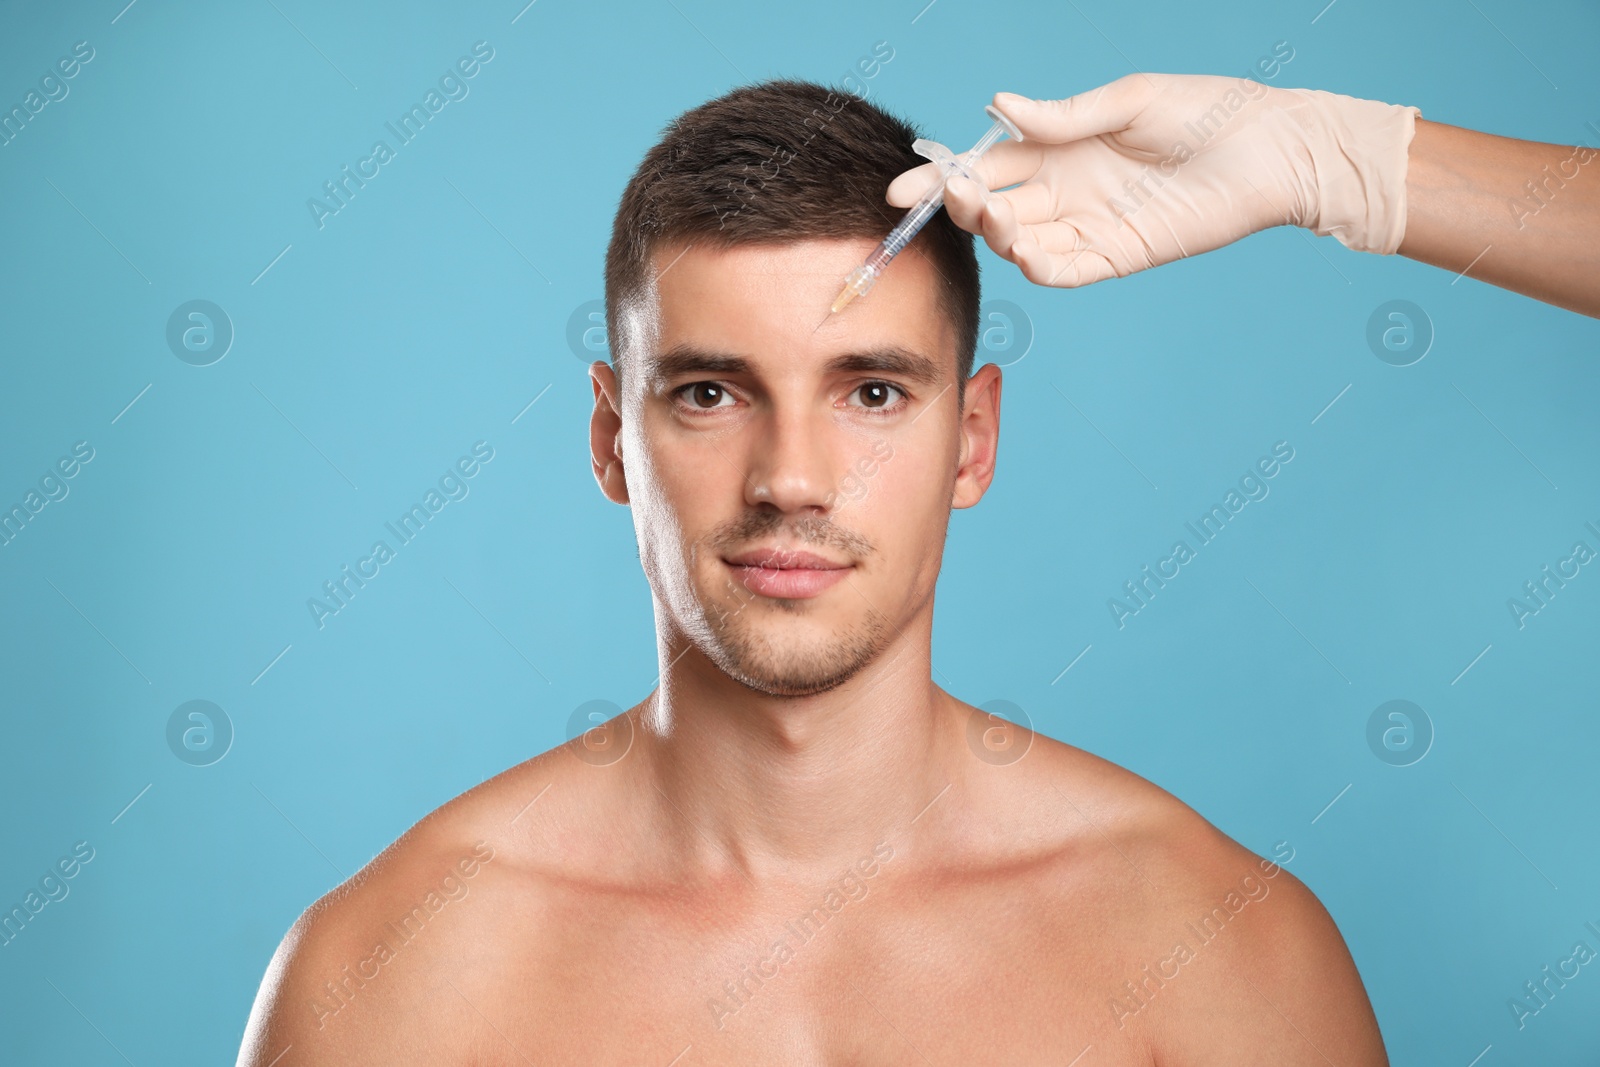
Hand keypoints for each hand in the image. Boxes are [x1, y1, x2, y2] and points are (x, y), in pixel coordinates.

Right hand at [887, 73, 1418, 287]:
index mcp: (1060, 148)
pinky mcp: (1119, 256)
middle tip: (942, 200)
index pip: (987, 165)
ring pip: (1022, 240)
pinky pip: (1067, 270)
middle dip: (960, 206)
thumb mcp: (1129, 100)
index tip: (904, 183)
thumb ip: (1064, 116)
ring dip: (997, 234)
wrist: (1273, 149)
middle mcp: (1066, 191)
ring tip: (990, 216)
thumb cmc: (1207, 113)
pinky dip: (1040, 266)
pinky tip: (1024, 252)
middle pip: (994, 207)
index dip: (944, 175)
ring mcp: (1089, 226)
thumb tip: (998, 107)